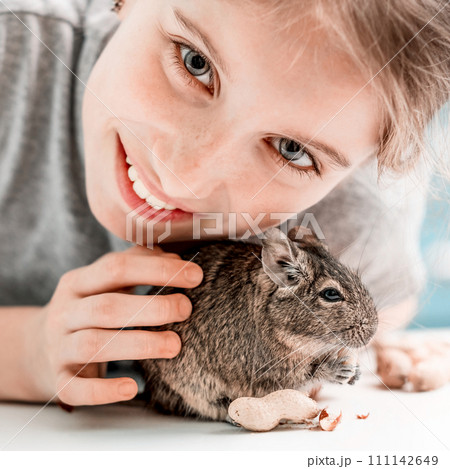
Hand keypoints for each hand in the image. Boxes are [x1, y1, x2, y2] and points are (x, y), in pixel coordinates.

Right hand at [29, 245, 202, 405]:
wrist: (34, 349)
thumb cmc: (85, 309)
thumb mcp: (101, 282)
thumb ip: (136, 263)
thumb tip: (175, 257)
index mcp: (77, 282)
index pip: (116, 268)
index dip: (156, 269)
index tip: (195, 275)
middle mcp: (64, 313)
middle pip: (106, 308)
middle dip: (151, 308)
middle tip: (186, 309)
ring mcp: (58, 348)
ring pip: (93, 346)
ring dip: (138, 344)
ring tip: (175, 345)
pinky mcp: (57, 380)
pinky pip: (76, 388)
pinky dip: (104, 391)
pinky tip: (133, 388)